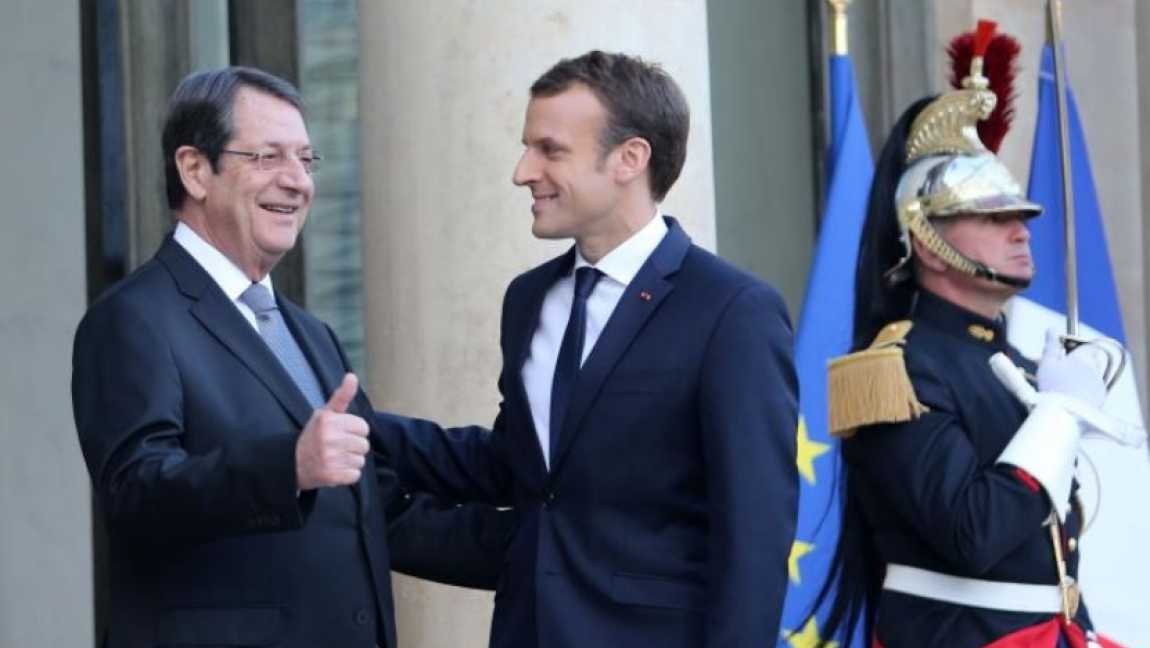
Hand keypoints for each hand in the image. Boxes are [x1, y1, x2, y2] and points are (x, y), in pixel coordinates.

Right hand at [296, 373, 369, 489]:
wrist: (291, 463)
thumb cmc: (313, 436)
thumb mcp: (324, 413)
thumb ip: (342, 396)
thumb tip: (352, 376)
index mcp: (328, 421)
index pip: (363, 427)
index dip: (355, 431)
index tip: (342, 433)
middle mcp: (329, 439)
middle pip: (364, 445)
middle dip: (353, 447)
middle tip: (338, 447)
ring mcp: (329, 458)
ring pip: (360, 461)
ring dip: (351, 461)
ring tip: (336, 458)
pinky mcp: (331, 476)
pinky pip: (355, 475)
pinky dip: (348, 475)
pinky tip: (335, 469)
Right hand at [1037, 329, 1106, 408]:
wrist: (1067, 413)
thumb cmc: (1055, 387)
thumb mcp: (1047, 363)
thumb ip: (1051, 345)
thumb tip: (1052, 330)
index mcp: (1083, 357)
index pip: (1086, 346)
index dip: (1075, 348)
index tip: (1063, 353)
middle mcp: (1094, 369)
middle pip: (1089, 361)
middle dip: (1076, 363)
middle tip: (1059, 371)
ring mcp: (1098, 384)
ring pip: (1090, 376)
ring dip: (1080, 378)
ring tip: (1062, 386)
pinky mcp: (1100, 398)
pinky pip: (1093, 390)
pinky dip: (1084, 391)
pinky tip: (1071, 396)